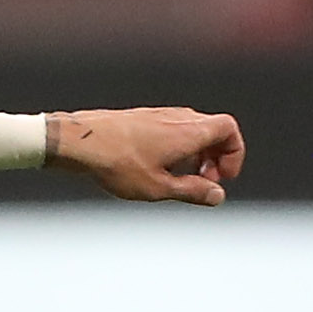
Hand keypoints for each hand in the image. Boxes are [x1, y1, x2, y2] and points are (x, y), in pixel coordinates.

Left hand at [49, 108, 244, 204]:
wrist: (79, 142)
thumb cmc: (117, 163)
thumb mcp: (159, 187)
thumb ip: (192, 191)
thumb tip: (217, 196)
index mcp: (188, 131)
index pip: (228, 129)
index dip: (234, 153)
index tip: (222, 177)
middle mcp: (177, 118)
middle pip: (213, 130)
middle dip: (216, 157)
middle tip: (204, 181)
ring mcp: (159, 115)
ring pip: (192, 129)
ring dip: (197, 153)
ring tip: (182, 178)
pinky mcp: (143, 118)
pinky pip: (173, 129)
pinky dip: (178, 147)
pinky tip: (159, 167)